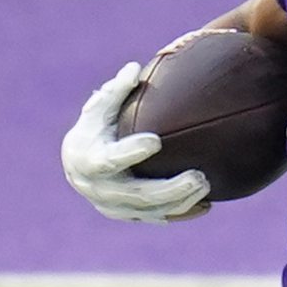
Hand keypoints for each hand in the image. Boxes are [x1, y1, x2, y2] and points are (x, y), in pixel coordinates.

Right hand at [61, 62, 208, 222]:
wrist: (79, 168)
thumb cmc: (94, 130)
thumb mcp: (98, 110)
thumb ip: (115, 92)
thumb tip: (134, 68)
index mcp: (88, 160)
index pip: (110, 159)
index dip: (132, 153)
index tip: (156, 141)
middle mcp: (99, 189)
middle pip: (138, 194)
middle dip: (170, 188)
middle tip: (199, 176)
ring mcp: (114, 207)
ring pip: (151, 211)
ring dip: (180, 201)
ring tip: (206, 184)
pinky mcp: (129, 216)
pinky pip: (158, 219)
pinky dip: (182, 213)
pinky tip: (206, 205)